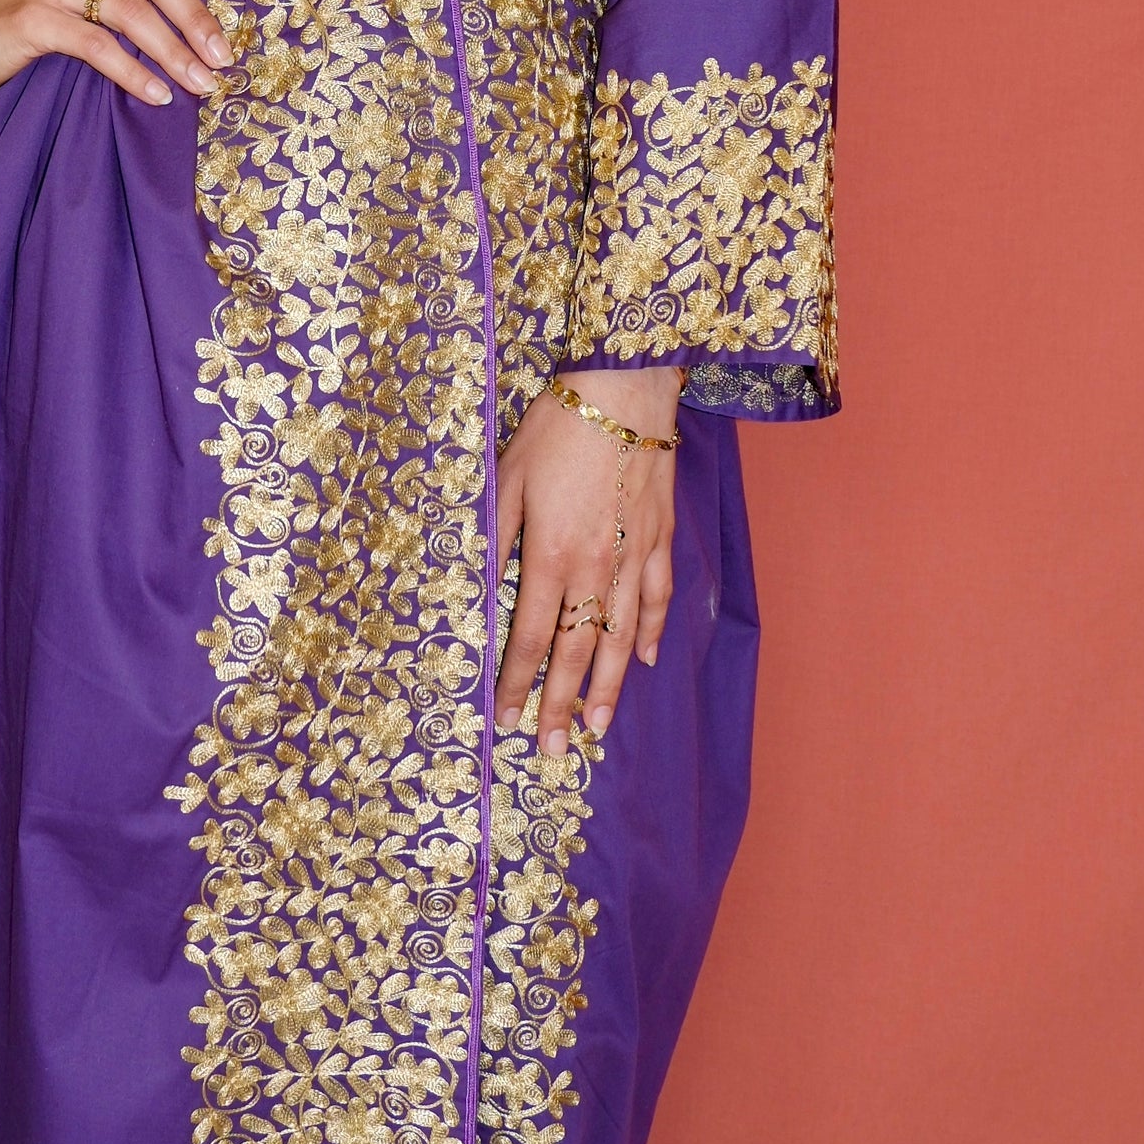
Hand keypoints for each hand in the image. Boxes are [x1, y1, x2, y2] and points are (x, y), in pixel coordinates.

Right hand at [0, 0, 244, 104]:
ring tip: (200, 83)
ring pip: (130, 10)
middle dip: (196, 15)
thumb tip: (200, 26)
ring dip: (172, 50)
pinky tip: (155, 94)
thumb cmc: (29, 22)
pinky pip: (95, 45)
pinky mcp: (33, 20)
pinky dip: (131, 72)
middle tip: (223, 55)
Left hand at [492, 366, 682, 757]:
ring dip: (609, 688)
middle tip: (551, 752)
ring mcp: (632, 557)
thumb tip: (484, 592)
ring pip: (622, 638)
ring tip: (597, 730)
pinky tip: (646, 661)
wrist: (622, 391)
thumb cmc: (555, 430)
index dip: (517, 683)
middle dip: (561, 706)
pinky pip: (656, 599)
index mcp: (550, 556)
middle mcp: (595, 568)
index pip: (529, 637)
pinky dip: (651, 634)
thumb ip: (498, 540)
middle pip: (578, 652)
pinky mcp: (658, 539)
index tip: (505, 720)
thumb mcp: (506, 480)